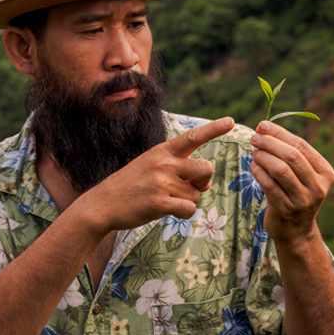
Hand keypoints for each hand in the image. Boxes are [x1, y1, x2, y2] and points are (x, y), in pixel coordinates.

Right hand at [85, 117, 234, 231]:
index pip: (192, 137)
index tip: (231, 120)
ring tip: (163, 199)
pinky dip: (183, 214)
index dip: (213, 129)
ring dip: (186, 201)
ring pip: (196, 194)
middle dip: (203, 182)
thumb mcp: (149, 167)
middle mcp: (164, 163)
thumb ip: (177, 170)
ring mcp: (162, 182)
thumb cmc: (129, 186)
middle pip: (206, 168)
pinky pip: (189, 209)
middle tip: (188, 188)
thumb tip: (203, 186)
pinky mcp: (160, 202)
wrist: (102, 203)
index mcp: (162, 151)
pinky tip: (165, 210)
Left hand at [250, 120, 333, 243]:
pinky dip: (259, 172)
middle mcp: (318, 186)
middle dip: (270, 143)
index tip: (262, 125)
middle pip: (292, 156)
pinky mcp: (286, 209)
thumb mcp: (303, 176)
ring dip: (263, 156)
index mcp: (326, 173)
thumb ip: (291, 154)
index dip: (280, 133)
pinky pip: (269, 185)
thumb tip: (265, 128)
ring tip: (253, 151)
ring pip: (281, 169)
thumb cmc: (295, 194)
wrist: (296, 231)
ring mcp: (303, 199)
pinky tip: (253, 166)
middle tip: (254, 137)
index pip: (302, 146)